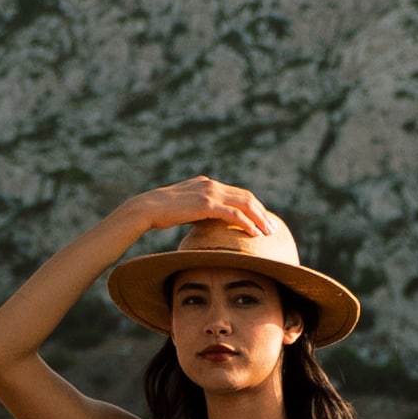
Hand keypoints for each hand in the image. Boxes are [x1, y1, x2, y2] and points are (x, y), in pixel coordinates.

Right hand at [114, 175, 277, 247]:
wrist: (146, 208)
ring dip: (259, 219)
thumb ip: (196, 210)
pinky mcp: (206, 204)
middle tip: (272, 228)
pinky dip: (247, 224)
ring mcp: (209, 193)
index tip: (261, 220)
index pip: (237, 194)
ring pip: (244, 204)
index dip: (252, 207)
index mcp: (206, 184)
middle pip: (246, 197)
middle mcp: (211, 185)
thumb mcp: (183, 208)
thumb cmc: (160, 213)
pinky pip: (234, 214)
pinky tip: (254, 234)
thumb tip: (205, 223)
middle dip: (261, 213)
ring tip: (268, 233)